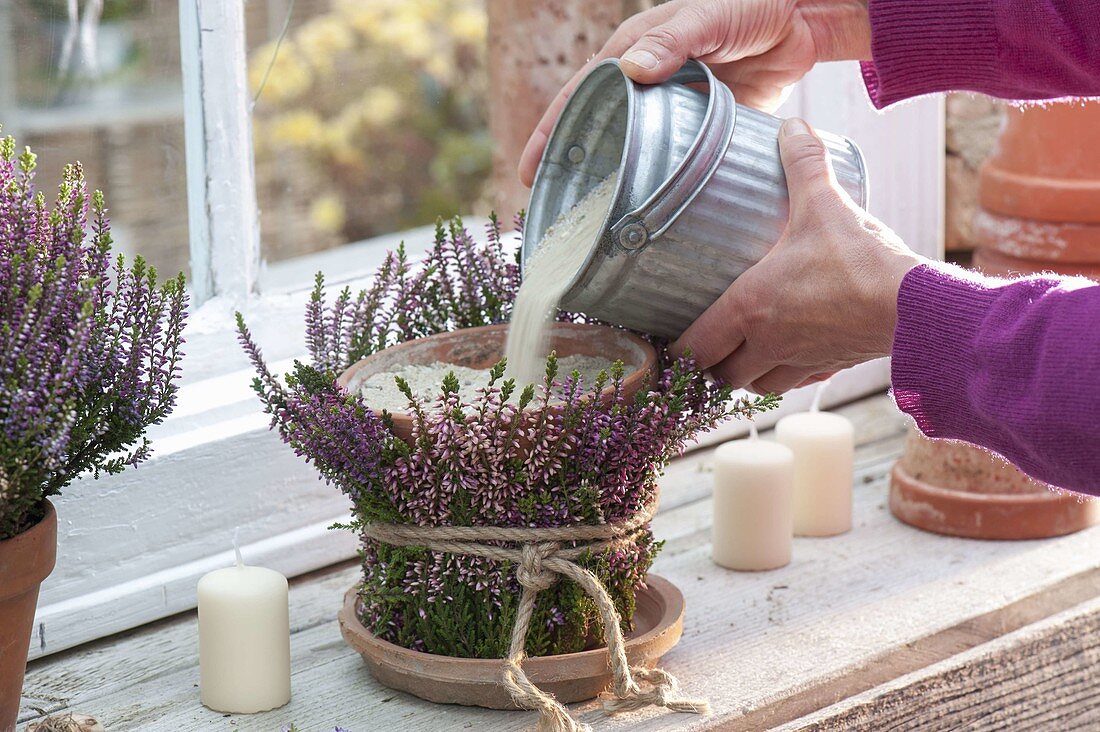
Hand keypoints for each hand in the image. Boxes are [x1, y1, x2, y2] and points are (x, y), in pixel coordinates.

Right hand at [518, 0, 870, 185]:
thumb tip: (632, 71)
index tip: (530, 170)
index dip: (552, 132)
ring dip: (610, 181)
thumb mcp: (707, 17)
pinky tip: (645, 212)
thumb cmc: (749, 6)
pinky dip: (656, 183)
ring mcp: (671, 108)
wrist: (803, 21)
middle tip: (551, 208)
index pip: (580, 95)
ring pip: (631, 149)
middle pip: (598, 128)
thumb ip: (673, 41)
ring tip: (589, 221)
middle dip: (572, 166)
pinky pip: (672, 159)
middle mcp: (645, 83)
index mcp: (633, 53)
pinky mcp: (702, 128)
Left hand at [672, 118, 923, 394]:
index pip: (695, 347)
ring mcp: (800, 361)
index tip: (672, 340)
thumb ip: (803, 162)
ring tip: (746, 350)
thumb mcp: (823, 203)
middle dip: (711, 364)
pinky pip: (796, 382)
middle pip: (721, 374)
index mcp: (750, 307)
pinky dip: (787, 374)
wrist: (915, 306)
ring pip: (757, 385)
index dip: (678, 349)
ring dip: (747, 372)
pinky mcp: (831, 367)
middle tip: (709, 343)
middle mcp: (767, 343)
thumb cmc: (858, 259)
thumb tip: (791, 125)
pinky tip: (794, 354)